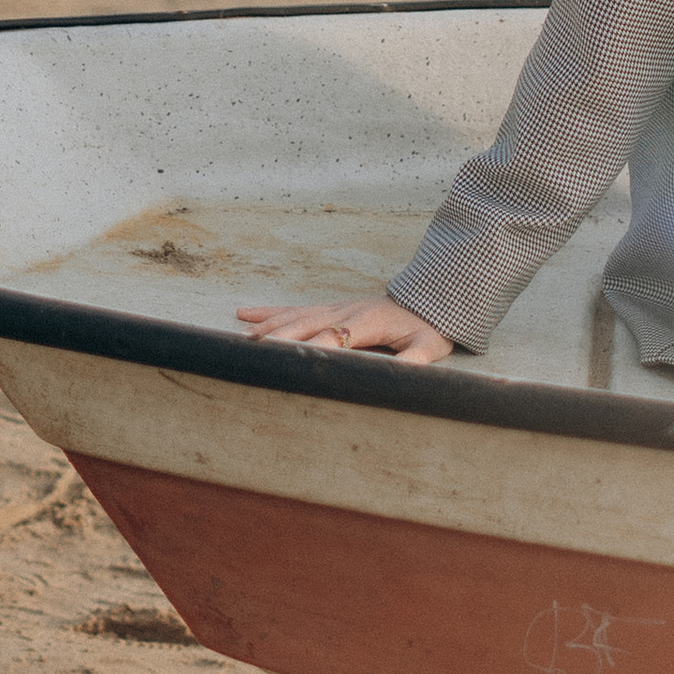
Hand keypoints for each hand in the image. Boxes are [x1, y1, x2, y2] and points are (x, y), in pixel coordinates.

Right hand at [236, 299, 453, 365]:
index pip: (335, 337)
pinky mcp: (332, 307)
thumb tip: (400, 377)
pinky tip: (246, 314)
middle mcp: (346, 311)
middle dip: (279, 339)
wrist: (431, 297)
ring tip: (242, 340)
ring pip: (295, 316)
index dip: (315, 349)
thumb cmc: (429, 325)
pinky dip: (270, 312)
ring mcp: (336, 307)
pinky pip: (296, 309)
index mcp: (367, 322)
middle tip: (251, 352)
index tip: (293, 361)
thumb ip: (414, 360)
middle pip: (305, 324)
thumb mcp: (429, 346)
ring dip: (267, 327)